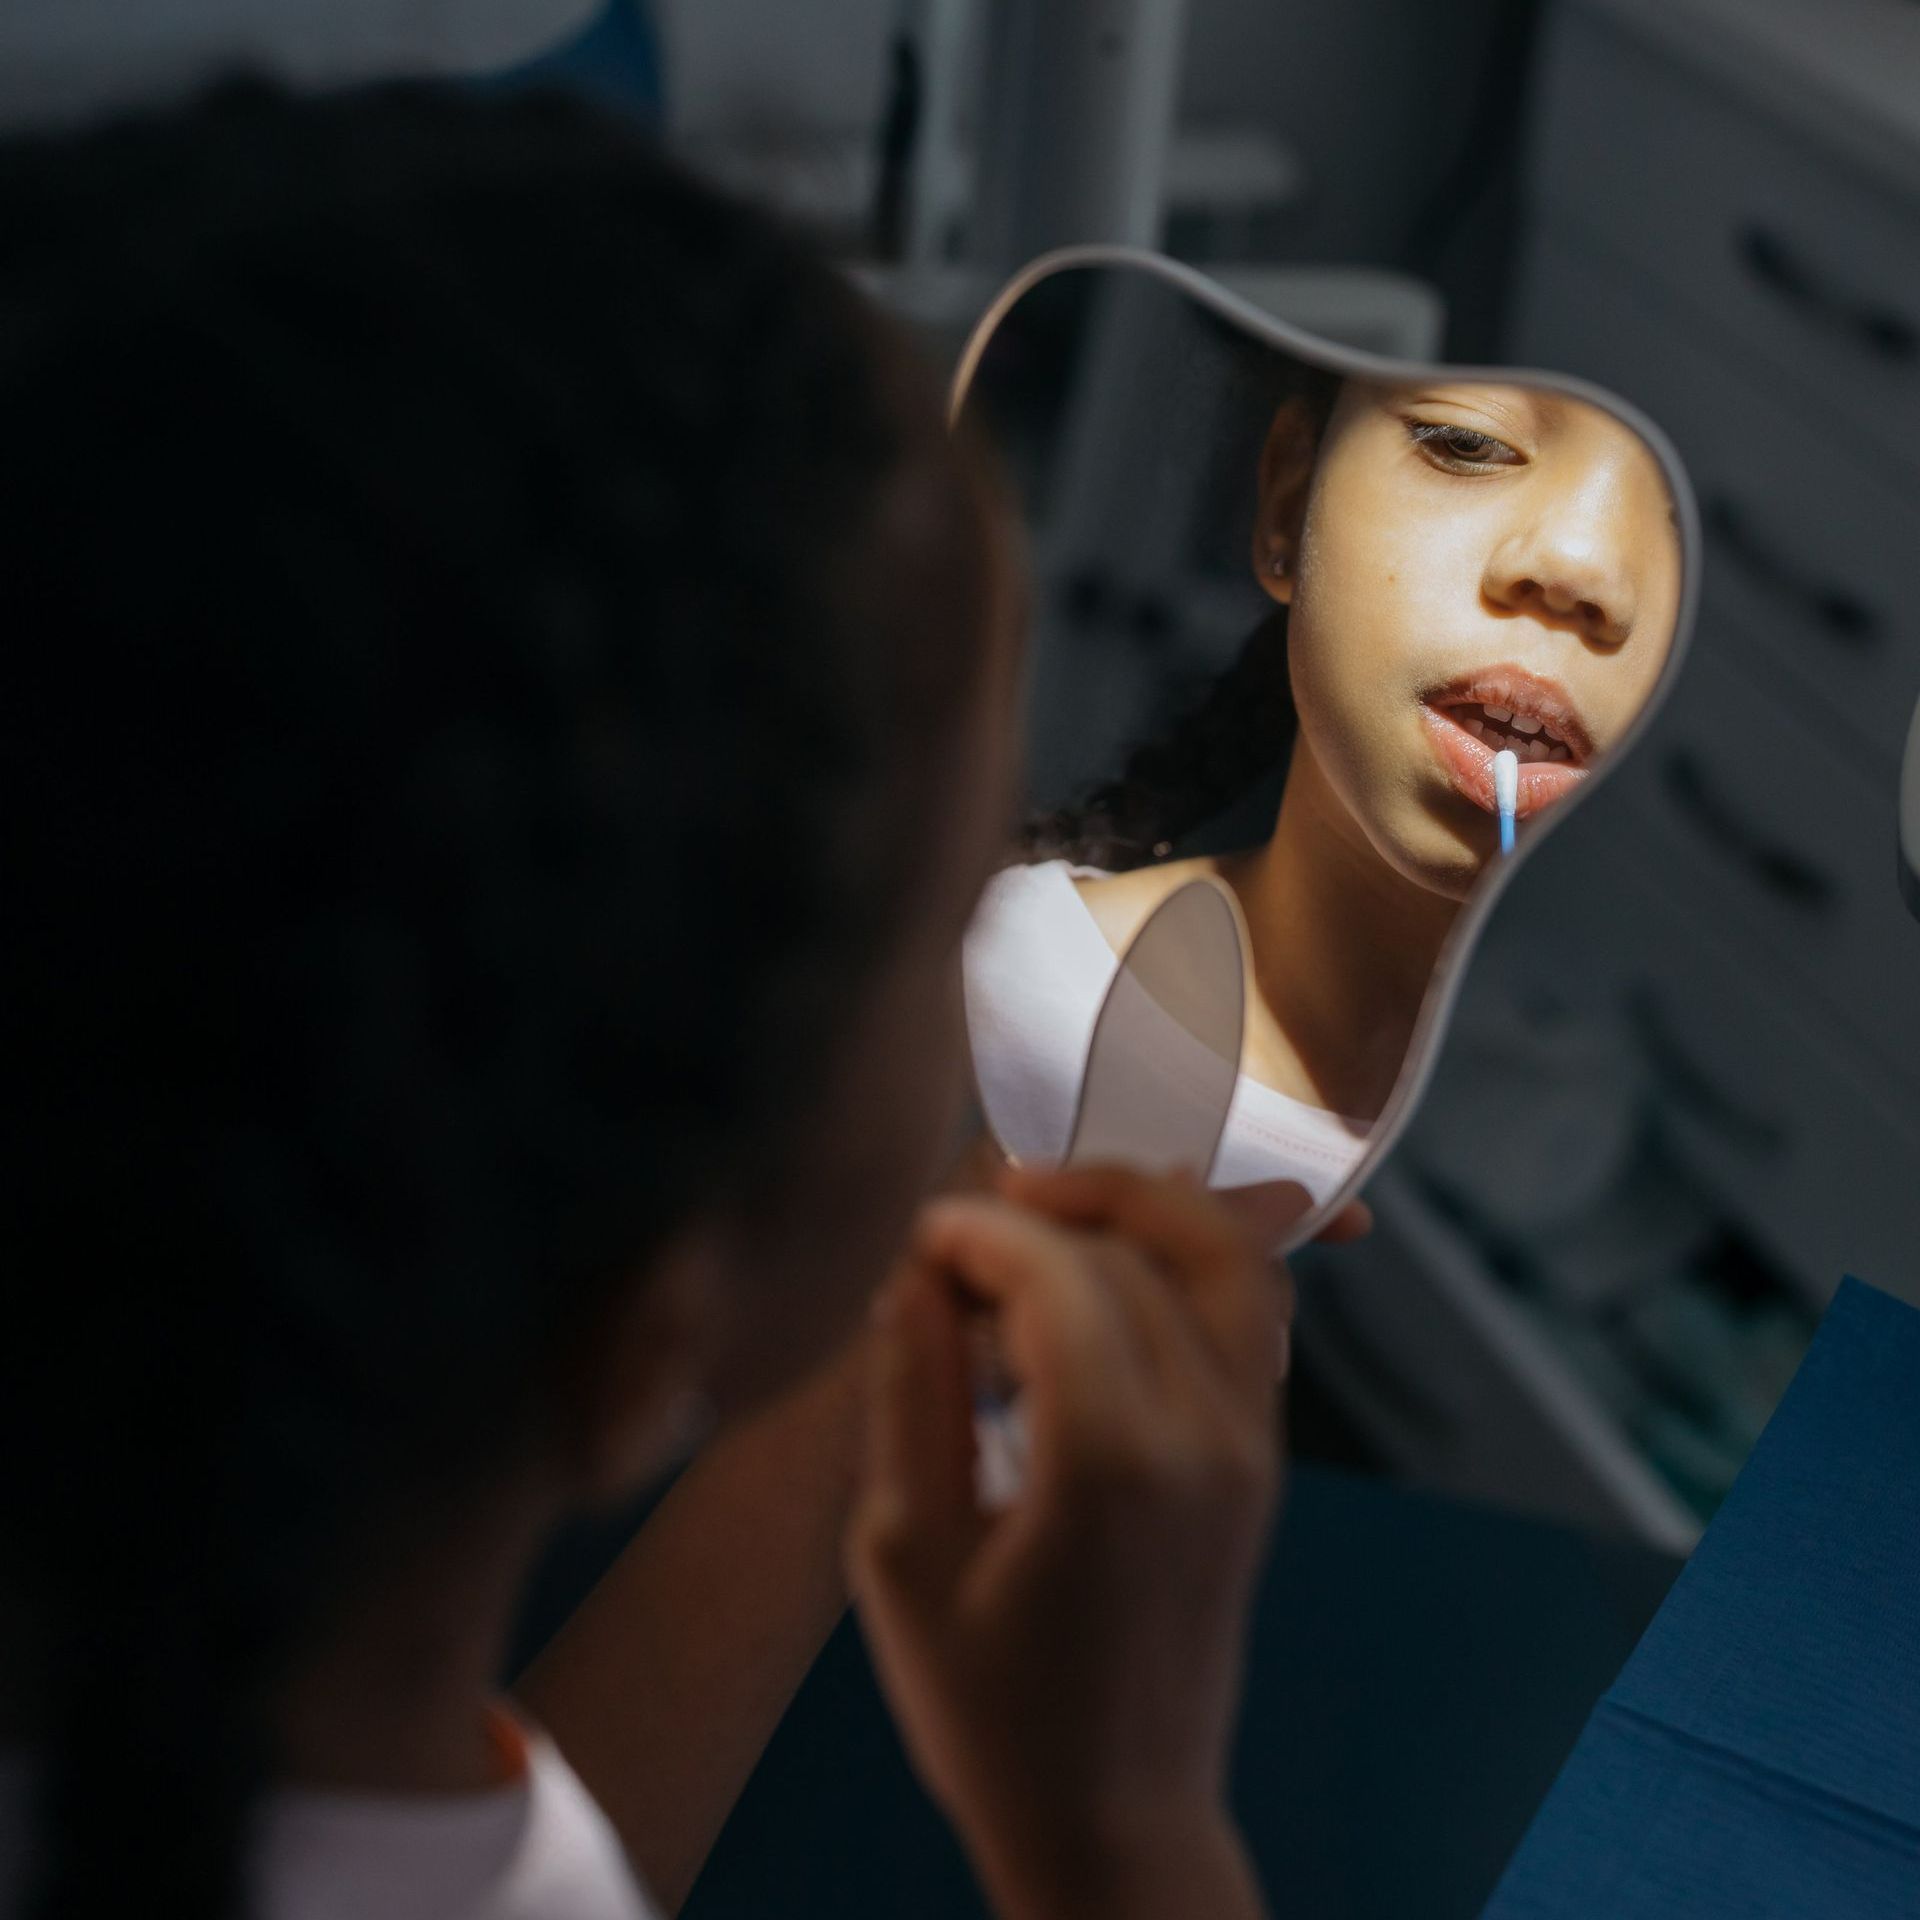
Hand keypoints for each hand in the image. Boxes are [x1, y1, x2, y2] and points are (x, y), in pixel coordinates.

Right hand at [849, 1164, 1287, 1918]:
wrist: (1117, 1820)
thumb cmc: (991, 1711)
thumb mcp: (903, 1557)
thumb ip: (912, 1396)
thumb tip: (916, 1279)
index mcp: (1109, 1464)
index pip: (1062, 1275)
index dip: (985, 1232)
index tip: (923, 1234)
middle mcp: (1204, 1437)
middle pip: (1143, 1251)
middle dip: (1049, 1212)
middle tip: (969, 1227)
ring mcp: (1250, 1447)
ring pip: (1226, 1259)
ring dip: (1142, 1208)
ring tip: (1051, 1209)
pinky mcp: (1263, 1461)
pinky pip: (1248, 1313)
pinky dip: (1187, 1258)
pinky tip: (1111, 1266)